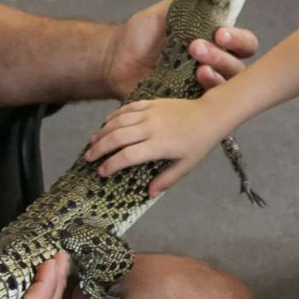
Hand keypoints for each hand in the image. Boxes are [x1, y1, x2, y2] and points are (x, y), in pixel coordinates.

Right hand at [86, 96, 229, 194]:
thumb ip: (167, 180)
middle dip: (99, 148)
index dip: (111, 165)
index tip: (102, 173)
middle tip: (88, 157)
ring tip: (92, 142)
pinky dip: (114, 116)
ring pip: (118, 121)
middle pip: (117, 138)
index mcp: (159, 145)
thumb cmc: (199, 143)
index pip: (128, 156)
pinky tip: (106, 124)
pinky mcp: (151, 103)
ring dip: (102, 132)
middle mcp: (151, 128)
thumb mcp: (186, 166)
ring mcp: (150, 113)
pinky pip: (127, 108)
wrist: (209, 114)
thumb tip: (149, 195)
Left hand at [104, 0, 257, 98]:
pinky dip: (203, 94)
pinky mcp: (188, 105)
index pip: (243, 43)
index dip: (238, 39)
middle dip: (222, 56)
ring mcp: (202, 87)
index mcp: (214, 42)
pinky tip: (193, 84)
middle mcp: (214, 65)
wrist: (114, 59)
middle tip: (196, 47)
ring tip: (198, 69)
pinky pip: (206, 107)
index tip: (220, 33)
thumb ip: (186, 4)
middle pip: (239, 67)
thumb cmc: (139, 34)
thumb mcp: (163, 12)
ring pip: (227, 88)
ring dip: (217, 75)